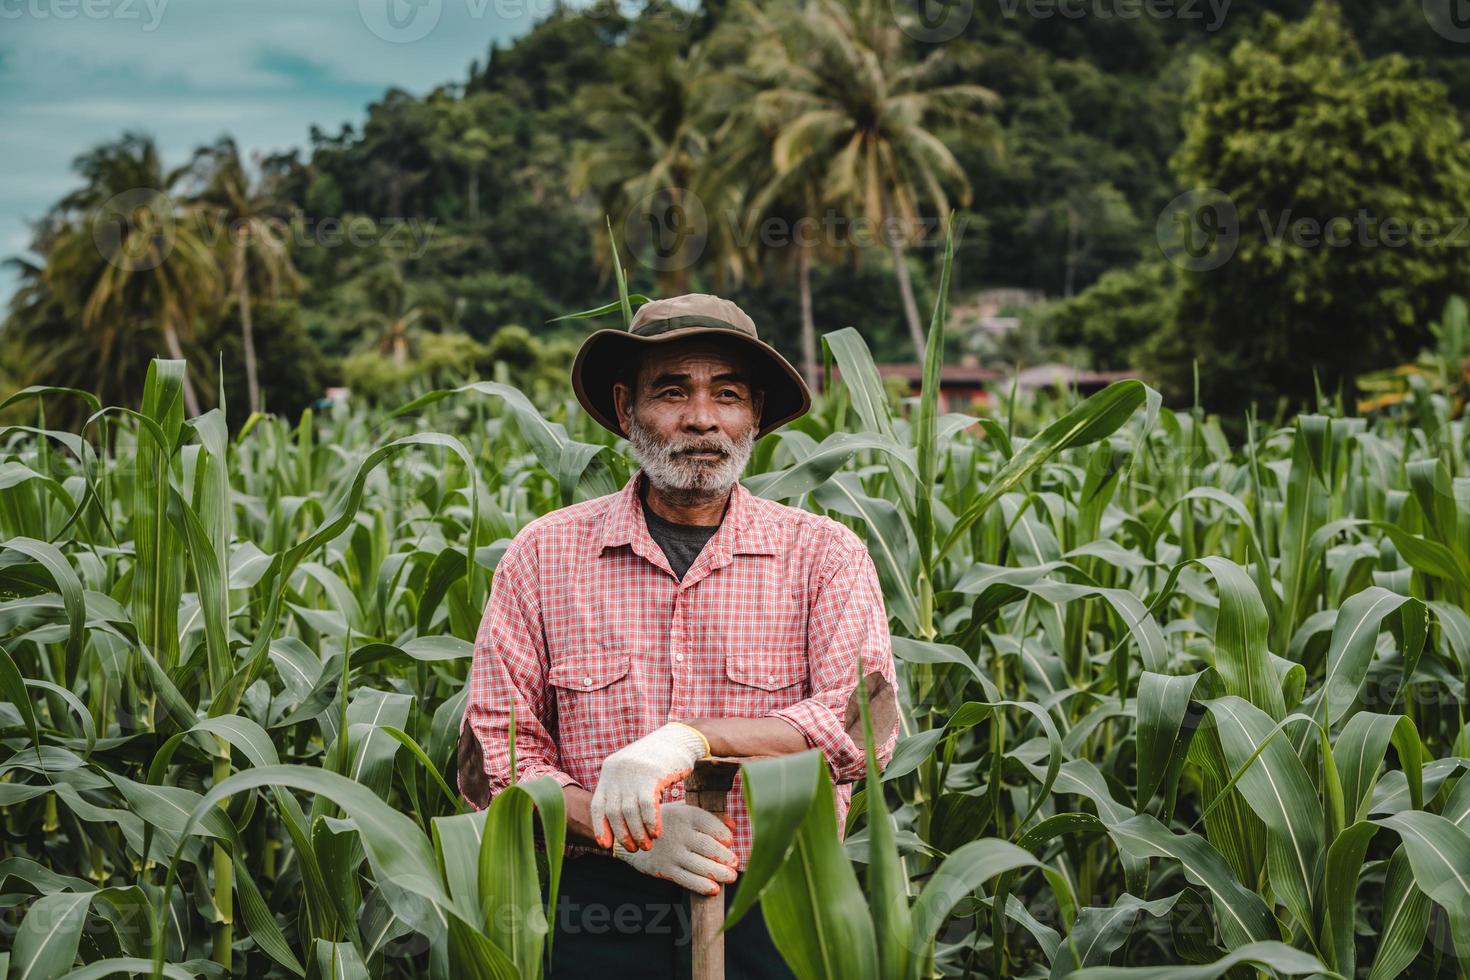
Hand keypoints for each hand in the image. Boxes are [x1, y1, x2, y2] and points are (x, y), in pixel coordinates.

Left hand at [590, 722, 708, 849]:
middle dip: (623, 835)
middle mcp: (617, 770)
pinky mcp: (652, 774)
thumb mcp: (632, 769)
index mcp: (609, 769)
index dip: (600, 827)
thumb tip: (615, 819)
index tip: (606, 845)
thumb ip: (621, 788)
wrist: (679, 738)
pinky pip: (647, 806)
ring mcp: (634, 772)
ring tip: (647, 845)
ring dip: (638, 833)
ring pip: (630, 812)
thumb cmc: (656, 759)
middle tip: (634, 848)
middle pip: (614, 812)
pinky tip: (657, 833)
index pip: (598, 805)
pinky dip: (651, 823)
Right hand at [613, 802, 739, 895]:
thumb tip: (733, 826)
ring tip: (731, 877)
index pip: (710, 824)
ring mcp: (671, 852)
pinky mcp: (664, 869)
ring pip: (700, 865)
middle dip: (724, 856)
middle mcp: (679, 833)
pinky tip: (714, 889)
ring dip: (718, 873)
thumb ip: (710, 816)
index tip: (730, 841)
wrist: (632, 835)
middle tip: (735, 863)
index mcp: (686, 814)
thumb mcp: (684, 811)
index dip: (723, 834)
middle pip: (707, 846)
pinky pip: (686, 879)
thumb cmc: (666, 821)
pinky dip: (701, 885)